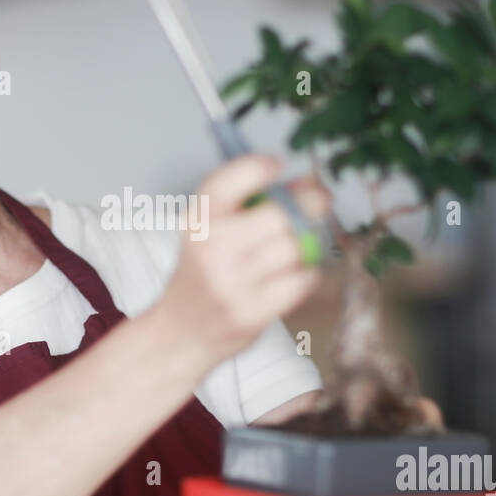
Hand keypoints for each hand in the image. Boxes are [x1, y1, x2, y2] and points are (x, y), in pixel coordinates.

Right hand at [156, 155, 329, 368]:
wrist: (182, 331)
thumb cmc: (204, 276)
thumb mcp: (212, 232)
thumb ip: (255, 203)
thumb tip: (309, 185)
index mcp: (197, 222)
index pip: (227, 182)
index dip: (258, 167)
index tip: (277, 165)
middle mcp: (209, 249)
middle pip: (277, 216)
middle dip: (303, 209)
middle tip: (313, 208)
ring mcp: (229, 284)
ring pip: (294, 248)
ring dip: (304, 247)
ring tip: (293, 252)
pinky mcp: (250, 312)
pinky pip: (301, 280)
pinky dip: (306, 275)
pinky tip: (291, 276)